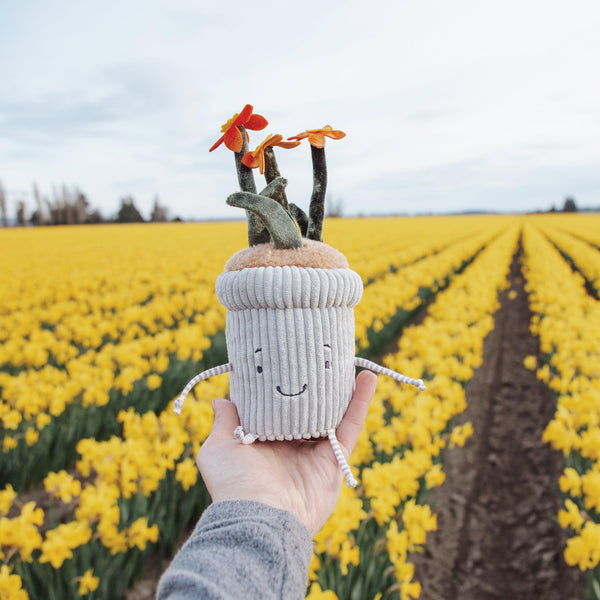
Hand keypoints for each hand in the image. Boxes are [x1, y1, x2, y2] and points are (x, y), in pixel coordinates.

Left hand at [196, 370, 376, 535]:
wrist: (261, 519)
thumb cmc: (234, 485)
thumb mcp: (218, 449)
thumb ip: (224, 422)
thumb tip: (219, 399)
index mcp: (264, 439)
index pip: (275, 406)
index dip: (280, 384)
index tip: (283, 358)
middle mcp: (290, 444)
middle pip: (307, 407)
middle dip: (313, 384)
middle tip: (318, 354)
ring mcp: (314, 451)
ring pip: (332, 412)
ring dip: (341, 387)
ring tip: (346, 359)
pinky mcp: (335, 459)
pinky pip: (351, 425)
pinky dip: (360, 401)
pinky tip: (367, 376)